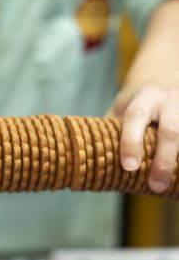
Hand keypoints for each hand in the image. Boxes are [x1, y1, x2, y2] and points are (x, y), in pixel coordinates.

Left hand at [107, 77, 178, 192]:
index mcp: (143, 98)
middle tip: (156, 185)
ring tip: (171, 185)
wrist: (164, 73)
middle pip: (170, 131)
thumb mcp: (120, 108)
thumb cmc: (136, 101)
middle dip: (163, 160)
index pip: (135, 117)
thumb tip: (90, 162)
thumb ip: (109, 130)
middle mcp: (169, 100)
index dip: (131, 142)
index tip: (129, 166)